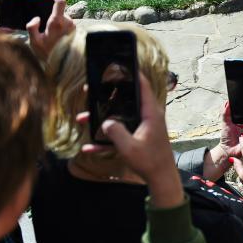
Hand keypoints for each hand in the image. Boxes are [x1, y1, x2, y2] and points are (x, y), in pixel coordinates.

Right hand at [27, 0, 74, 60]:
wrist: (62, 65)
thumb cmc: (46, 53)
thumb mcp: (34, 41)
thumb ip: (32, 27)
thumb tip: (37, 18)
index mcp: (57, 22)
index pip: (60, 1)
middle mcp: (68, 22)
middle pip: (59, 10)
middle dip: (50, 14)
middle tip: (42, 24)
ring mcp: (73, 27)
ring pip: (62, 17)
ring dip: (54, 21)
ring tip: (47, 34)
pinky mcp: (75, 31)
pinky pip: (66, 23)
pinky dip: (59, 25)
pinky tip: (53, 36)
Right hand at [78, 75, 180, 206]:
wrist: (161, 179)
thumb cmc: (149, 161)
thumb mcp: (129, 147)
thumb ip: (115, 133)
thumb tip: (106, 122)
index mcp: (150, 113)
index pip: (143, 86)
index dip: (132, 73)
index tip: (120, 64)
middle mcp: (147, 117)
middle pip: (126, 100)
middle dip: (106, 96)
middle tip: (90, 90)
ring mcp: (142, 127)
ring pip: (118, 118)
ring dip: (100, 119)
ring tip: (81, 118)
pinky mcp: (138, 138)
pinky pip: (119, 135)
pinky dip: (105, 141)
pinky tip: (88, 149)